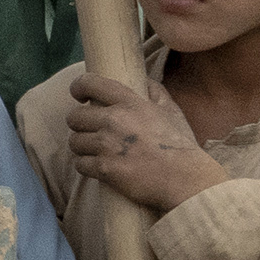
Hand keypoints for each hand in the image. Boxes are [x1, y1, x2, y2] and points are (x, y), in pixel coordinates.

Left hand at [58, 66, 220, 216]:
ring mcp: (107, 145)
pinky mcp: (104, 169)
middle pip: (75, 116)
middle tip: (89, 130)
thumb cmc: (180, 146)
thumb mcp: (172, 111)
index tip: (78, 94)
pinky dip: (86, 166)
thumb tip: (143, 80)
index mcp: (130, 103)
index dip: (78, 86)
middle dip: (79, 124)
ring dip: (81, 147)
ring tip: (94, 151)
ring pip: (74, 142)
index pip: (90, 83)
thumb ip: (156, 91)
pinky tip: (97, 167)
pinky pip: (80, 164)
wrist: (185, 179)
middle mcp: (115, 121)